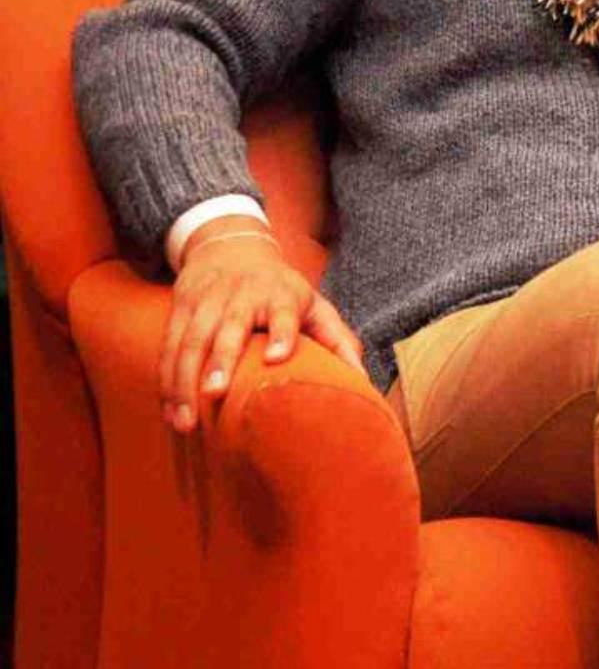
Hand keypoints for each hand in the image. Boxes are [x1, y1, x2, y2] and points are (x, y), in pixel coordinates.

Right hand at [160, 216, 363, 431]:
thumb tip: (363, 378)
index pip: (284, 313)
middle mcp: (242, 296)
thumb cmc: (280, 289)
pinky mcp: (181, 308)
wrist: (231, 248)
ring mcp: (208, 301)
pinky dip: (165, 380)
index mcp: (281, 295)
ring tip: (185, 420)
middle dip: (220, 360)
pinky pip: (168, 346)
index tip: (277, 357)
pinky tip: (170, 411)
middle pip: (228, 327)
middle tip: (215, 394)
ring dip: (183, 381)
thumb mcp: (313, 305)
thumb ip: (336, 339)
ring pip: (189, 340)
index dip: (282, 333)